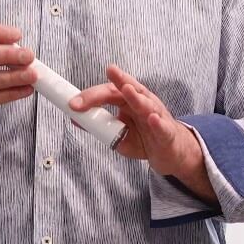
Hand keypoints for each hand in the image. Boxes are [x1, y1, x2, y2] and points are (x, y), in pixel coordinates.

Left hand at [69, 65, 203, 179]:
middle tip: (85, 99)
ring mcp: (156, 115)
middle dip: (104, 92)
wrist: (171, 153)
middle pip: (123, 92)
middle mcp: (143, 102)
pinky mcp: (167, 132)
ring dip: (135, 96)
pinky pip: (162, 127)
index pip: (108, 92)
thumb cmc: (145, 138)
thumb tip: (75, 119)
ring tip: (125, 89)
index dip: (90, 96)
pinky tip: (152, 119)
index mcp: (129, 100)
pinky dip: (157, 122)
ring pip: (145, 103)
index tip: (72, 103)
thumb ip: (99, 126)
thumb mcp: (118, 133)